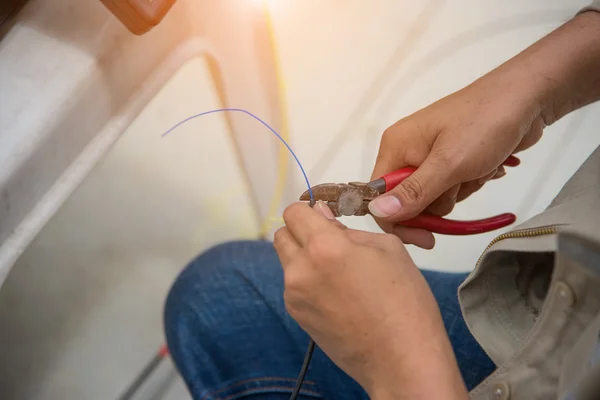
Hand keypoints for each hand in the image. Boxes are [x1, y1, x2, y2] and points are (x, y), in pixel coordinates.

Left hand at [274, 201, 466, 398]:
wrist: (401, 358)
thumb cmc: (405, 301)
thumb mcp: (388, 248)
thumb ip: (348, 229)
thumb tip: (322, 218)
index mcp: (324, 246)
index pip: (294, 212)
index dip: (309, 210)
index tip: (324, 218)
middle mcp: (301, 269)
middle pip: (282, 234)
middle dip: (302, 232)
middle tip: (331, 243)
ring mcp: (294, 295)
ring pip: (287, 261)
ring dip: (304, 258)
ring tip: (338, 273)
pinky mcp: (296, 315)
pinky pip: (294, 286)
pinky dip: (308, 282)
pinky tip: (336, 295)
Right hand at [369, 74, 543, 248]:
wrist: (527, 97)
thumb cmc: (485, 124)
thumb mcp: (449, 163)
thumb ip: (414, 193)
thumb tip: (376, 213)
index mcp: (395, 147)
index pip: (378, 197)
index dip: (398, 221)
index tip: (427, 237)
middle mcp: (406, 151)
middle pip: (406, 202)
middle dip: (436, 203)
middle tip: (460, 187)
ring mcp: (429, 155)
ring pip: (431, 198)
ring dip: (457, 193)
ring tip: (477, 169)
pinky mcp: (450, 159)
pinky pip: (449, 188)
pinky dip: (468, 184)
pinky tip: (486, 167)